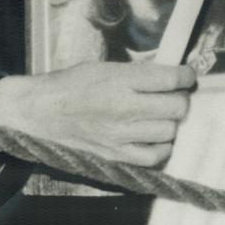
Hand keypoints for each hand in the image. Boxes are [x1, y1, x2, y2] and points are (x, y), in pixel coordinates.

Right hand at [0, 62, 195, 167]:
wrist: (37, 113)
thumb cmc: (69, 86)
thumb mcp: (104, 67)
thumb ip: (137, 73)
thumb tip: (169, 76)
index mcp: (121, 80)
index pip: (172, 78)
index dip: (187, 76)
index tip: (187, 76)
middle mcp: (124, 108)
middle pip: (177, 107)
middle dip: (180, 99)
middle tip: (173, 96)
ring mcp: (120, 136)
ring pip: (169, 132)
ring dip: (170, 123)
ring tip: (161, 117)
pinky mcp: (115, 156)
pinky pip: (154, 158)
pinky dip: (161, 148)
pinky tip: (155, 139)